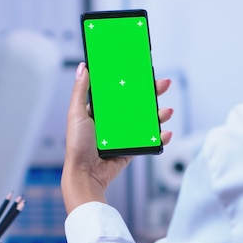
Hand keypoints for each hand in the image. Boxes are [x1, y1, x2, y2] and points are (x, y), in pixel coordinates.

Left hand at [61, 62, 173, 213]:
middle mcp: (112, 122)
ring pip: (146, 120)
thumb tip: (82, 67)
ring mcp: (123, 135)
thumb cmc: (77, 145)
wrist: (85, 174)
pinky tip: (165, 132)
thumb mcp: (76, 113)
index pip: (119, 92)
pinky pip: (149, 140)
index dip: (131, 82)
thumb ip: (80, 90)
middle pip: (136, 103)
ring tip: (166, 111)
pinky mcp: (131, 149)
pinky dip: (160, 136)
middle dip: (151, 93)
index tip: (143, 72)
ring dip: (159, 114)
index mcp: (99, 111)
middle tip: (163, 84)